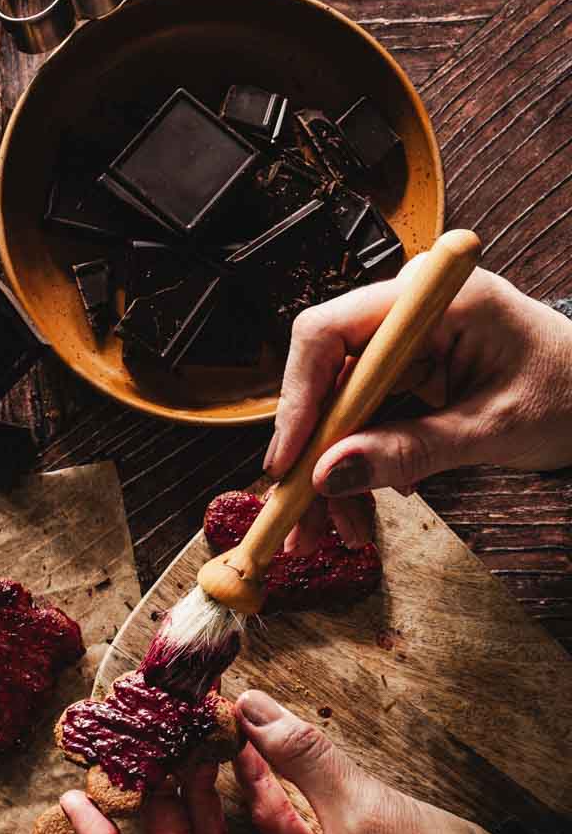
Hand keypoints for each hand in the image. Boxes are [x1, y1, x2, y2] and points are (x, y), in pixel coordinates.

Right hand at [265, 263, 571, 547]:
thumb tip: (330, 474)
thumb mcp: (490, 430)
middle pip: (325, 381)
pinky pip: (360, 423)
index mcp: (437, 301)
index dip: (298, 400)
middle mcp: (410, 314)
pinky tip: (360, 508)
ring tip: (335, 532)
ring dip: (328, 476)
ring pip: (336, 411)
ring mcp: (404, 345)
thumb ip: (409, 450)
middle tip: (297, 521)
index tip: (289, 464)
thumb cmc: (568, 393)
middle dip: (309, 456)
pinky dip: (355, 469)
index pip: (331, 333)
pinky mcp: (404, 375)